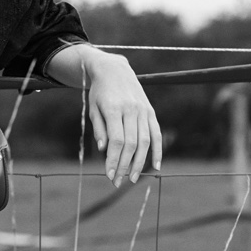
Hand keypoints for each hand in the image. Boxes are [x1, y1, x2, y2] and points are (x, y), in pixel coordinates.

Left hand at [45, 45, 161, 185]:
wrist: (114, 69)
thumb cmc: (99, 92)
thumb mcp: (93, 108)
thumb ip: (99, 129)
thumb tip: (104, 150)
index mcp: (114, 108)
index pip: (116, 141)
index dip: (113, 160)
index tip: (108, 175)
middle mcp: (131, 110)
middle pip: (131, 144)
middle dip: (124, 165)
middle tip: (118, 181)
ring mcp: (143, 110)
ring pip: (144, 141)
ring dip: (139, 162)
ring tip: (132, 178)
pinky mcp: (151, 111)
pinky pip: (156, 133)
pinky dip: (158, 150)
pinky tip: (155, 166)